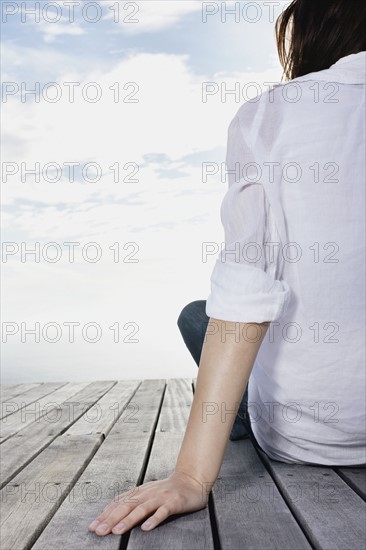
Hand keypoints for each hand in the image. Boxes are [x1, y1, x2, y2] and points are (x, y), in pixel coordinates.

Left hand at [88, 469, 210, 535]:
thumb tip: (110, 514)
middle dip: (111, 519)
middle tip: (99, 531)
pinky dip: (154, 519)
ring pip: (142, 509)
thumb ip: (132, 502)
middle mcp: (147, 493)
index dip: (105, 515)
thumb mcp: (147, 494)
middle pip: (126, 506)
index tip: (93, 527)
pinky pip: (163, 512)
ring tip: (117, 531)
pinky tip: (146, 528)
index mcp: (139, 492)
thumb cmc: (167, 490)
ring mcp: (160, 498)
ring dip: (128, 520)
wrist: (191, 480)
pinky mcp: (173, 503)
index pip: (119, 503)